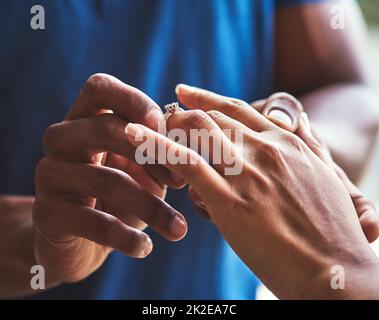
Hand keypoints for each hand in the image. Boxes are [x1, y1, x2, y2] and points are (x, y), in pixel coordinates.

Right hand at [33, 74, 187, 282]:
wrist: (81, 237)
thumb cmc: (119, 194)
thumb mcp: (139, 167)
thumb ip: (158, 149)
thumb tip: (190, 144)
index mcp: (82, 119)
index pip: (101, 88)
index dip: (137, 103)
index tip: (168, 133)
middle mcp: (60, 139)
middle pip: (106, 129)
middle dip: (153, 156)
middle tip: (183, 183)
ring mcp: (48, 174)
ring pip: (107, 180)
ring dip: (151, 207)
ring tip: (179, 229)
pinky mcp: (46, 213)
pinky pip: (93, 222)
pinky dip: (126, 237)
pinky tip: (146, 247)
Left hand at [125, 90, 378, 298]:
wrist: (339, 270)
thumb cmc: (332, 231)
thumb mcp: (324, 179)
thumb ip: (304, 154)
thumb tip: (283, 140)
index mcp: (286, 143)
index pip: (237, 109)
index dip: (207, 99)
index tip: (185, 93)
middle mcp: (265, 149)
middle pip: (211, 117)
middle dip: (180, 114)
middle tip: (159, 119)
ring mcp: (247, 172)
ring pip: (196, 131)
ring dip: (167, 126)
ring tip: (143, 129)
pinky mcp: (229, 201)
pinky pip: (184, 162)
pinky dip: (156, 145)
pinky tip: (134, 136)